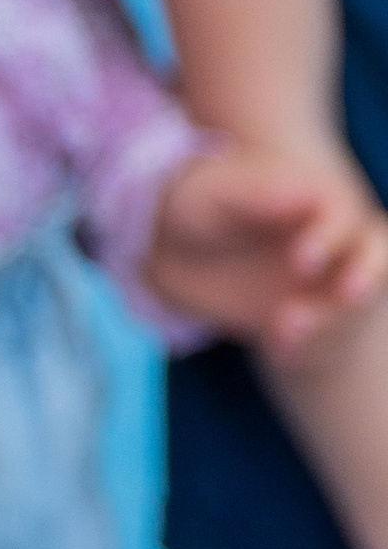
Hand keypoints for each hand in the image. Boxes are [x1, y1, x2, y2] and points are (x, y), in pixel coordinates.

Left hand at [146, 141, 387, 357]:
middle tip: (346, 295)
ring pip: (351, 304)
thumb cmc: (201, 209)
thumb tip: (300, 195)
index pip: (341, 217)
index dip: (330, 238)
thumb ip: (256, 196)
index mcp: (313, 201)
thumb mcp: (216, 199)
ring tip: (285, 331)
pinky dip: (305, 347)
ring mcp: (328, 283)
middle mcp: (333, 241)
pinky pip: (324, 338)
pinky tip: (275, 353)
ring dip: (330, 320)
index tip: (301, 260)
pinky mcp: (313, 318)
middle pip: (371, 258)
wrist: (179, 252)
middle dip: (364, 277)